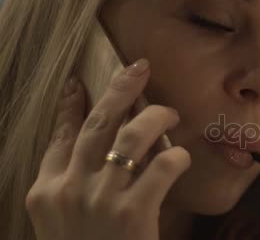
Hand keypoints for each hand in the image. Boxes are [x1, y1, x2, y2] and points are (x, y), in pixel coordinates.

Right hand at [25, 59, 190, 239]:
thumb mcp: (63, 223)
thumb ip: (74, 187)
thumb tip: (106, 148)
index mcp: (47, 192)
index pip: (60, 137)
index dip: (70, 106)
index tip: (78, 82)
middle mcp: (69, 190)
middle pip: (97, 124)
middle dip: (120, 89)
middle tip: (139, 67)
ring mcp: (99, 200)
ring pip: (131, 136)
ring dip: (155, 117)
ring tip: (171, 113)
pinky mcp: (132, 213)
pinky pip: (160, 167)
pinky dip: (175, 157)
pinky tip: (181, 158)